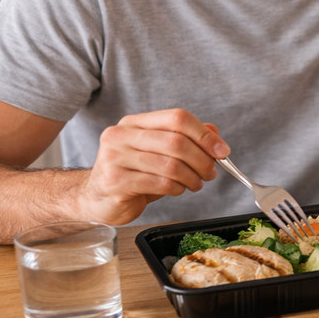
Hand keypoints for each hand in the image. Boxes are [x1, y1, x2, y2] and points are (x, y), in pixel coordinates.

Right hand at [79, 109, 228, 224]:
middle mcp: (121, 135)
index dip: (204, 135)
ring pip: (170, 165)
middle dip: (202, 160)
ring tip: (195, 184)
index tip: (222, 151)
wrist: (97, 199)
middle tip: (211, 173)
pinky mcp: (114, 182)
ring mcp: (114, 158)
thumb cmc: (133, 174)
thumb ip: (186, 140)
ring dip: (192, 177)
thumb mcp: (160, 154)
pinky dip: (177, 188)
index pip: (177, 118)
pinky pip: (160, 183)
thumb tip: (215, 133)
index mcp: (134, 123)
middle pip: (176, 141)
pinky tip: (178, 190)